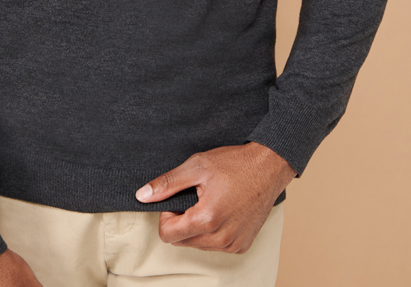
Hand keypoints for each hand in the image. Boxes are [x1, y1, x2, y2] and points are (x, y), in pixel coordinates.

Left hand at [134, 142, 294, 253]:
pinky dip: (213, 232)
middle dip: (181, 221)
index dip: (166, 215)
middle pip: (181, 241)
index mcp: (206, 219)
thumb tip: (142, 196)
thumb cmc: (234, 163)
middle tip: (195, 198)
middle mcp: (221, 238)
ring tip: (210, 202)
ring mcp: (233, 244)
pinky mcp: (242, 245)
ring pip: (198, 245)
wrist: (268, 167)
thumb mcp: (197, 166)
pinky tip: (222, 211)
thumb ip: (167, 184)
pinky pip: (216, 246)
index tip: (177, 200)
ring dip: (197, 227)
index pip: (167, 235)